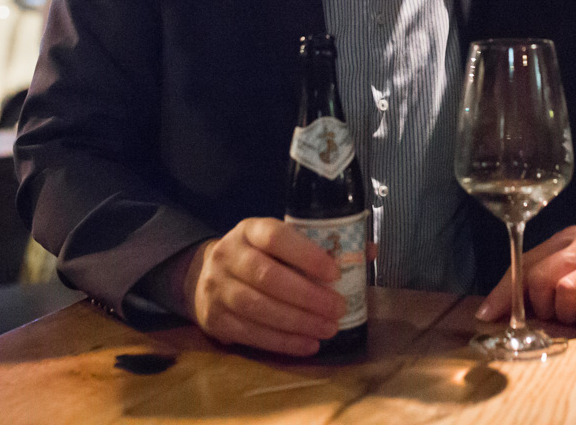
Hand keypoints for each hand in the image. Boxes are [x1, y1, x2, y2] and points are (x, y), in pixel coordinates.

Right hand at [164, 218, 348, 355]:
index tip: (335, 273)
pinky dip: (282, 342)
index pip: (277, 237)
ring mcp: (217, 288)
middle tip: (339, 309)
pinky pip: (250, 334)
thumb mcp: (280, 241)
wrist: (206, 275)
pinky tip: (307, 344)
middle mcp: (228, 255)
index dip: (307, 255)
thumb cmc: (258, 256)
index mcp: (250, 230)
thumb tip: (368, 251)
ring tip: (328, 329)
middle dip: (308, 296)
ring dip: (298, 322)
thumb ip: (319, 245)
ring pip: (258, 308)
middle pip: (268, 277)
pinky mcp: (214, 319)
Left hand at [475, 225, 575, 327]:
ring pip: (567, 293)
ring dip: (571, 317)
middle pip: (541, 279)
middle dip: (544, 309)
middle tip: (562, 319)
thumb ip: (543, 287)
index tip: (486, 316)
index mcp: (569, 239)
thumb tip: (498, 313)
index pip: (524, 263)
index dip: (504, 292)